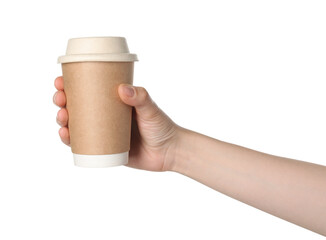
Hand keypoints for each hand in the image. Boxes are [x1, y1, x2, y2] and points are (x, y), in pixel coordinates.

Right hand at [53, 76, 178, 170]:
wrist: (170, 153)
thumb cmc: (162, 127)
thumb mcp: (151, 109)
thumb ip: (141, 98)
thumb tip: (122, 88)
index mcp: (114, 102)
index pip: (89, 90)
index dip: (71, 85)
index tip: (61, 82)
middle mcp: (106, 117)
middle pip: (78, 107)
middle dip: (63, 102)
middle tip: (60, 100)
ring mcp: (104, 133)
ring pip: (77, 125)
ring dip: (63, 121)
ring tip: (62, 119)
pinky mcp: (105, 149)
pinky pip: (84, 145)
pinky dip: (71, 141)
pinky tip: (66, 136)